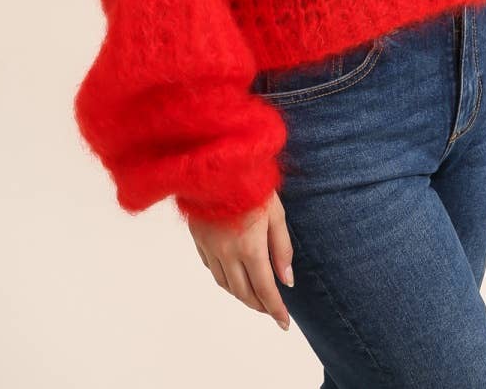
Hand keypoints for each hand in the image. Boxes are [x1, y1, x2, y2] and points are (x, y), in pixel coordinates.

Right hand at [188, 189, 294, 331]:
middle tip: (272, 310)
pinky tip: (234, 277)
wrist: (217, 162)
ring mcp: (210, 248)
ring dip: (242, 296)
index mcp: (250, 247)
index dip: (275, 310)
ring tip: (255, 297)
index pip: (265, 289)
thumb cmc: (252, 183)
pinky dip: (225, 280)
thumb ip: (282, 248)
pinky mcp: (198, 239)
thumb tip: (287, 281)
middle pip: (244, 293)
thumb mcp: (276, 212)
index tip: (284, 323)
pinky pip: (212, 270)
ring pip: (226, 285)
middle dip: (260, 305)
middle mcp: (227, 253)